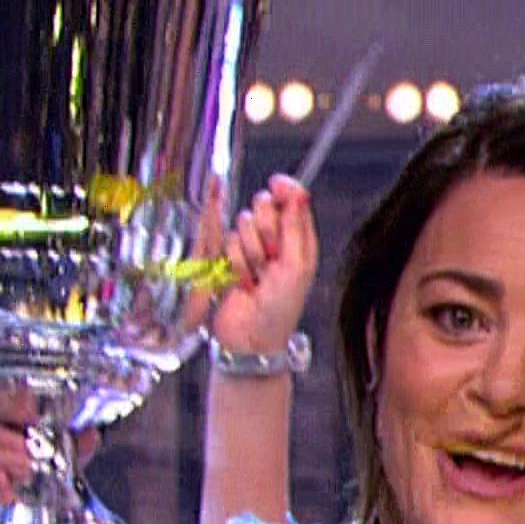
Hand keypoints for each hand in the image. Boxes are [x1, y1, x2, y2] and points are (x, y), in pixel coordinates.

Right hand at [0, 392, 100, 508]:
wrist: (31, 513)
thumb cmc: (46, 477)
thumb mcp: (64, 461)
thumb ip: (75, 447)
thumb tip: (92, 435)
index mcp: (11, 431)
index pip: (4, 412)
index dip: (14, 410)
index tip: (32, 416)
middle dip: (7, 448)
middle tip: (28, 462)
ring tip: (8, 481)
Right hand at [211, 174, 316, 355]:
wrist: (251, 338)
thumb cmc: (281, 309)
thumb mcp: (296, 267)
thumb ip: (295, 226)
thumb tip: (298, 191)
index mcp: (299, 237)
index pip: (292, 197)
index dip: (283, 188)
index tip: (276, 185)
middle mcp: (275, 238)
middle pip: (263, 205)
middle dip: (266, 230)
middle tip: (271, 258)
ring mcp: (250, 247)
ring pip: (242, 223)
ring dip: (249, 252)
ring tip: (257, 277)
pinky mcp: (228, 257)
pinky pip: (226, 241)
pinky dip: (234, 262)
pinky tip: (243, 280)